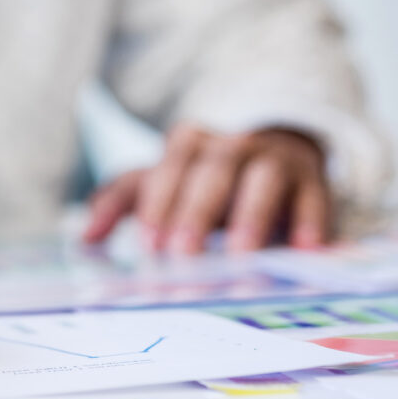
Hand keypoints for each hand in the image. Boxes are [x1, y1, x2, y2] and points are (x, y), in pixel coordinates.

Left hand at [82, 125, 329, 253]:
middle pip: (212, 171)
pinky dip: (310, 220)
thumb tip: (83, 237)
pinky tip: (304, 249)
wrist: (272, 150)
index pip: (170, 168)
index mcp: (189, 144)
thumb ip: (120, 202)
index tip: (148, 244)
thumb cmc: (203, 178)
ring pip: (262, 178)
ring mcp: (275, 158)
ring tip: (239, 254)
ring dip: (250, 214)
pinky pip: (314, 196)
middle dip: (195, 211)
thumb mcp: (160, 182)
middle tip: (182, 254)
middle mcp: (232, 144)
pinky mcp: (313, 179)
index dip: (158, 204)